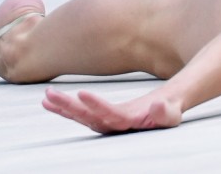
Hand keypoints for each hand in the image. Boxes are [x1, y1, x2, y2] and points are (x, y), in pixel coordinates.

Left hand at [42, 87, 183, 134]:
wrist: (166, 108)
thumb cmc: (170, 110)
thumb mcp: (173, 112)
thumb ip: (168, 112)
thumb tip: (159, 106)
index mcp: (131, 124)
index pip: (111, 116)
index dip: (97, 106)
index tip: (83, 93)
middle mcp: (114, 126)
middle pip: (90, 118)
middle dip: (70, 107)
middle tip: (51, 95)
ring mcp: (105, 123)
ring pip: (82, 116)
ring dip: (64, 107)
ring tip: (47, 95)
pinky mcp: (101, 117)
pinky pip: (80, 113)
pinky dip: (65, 107)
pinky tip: (48, 100)